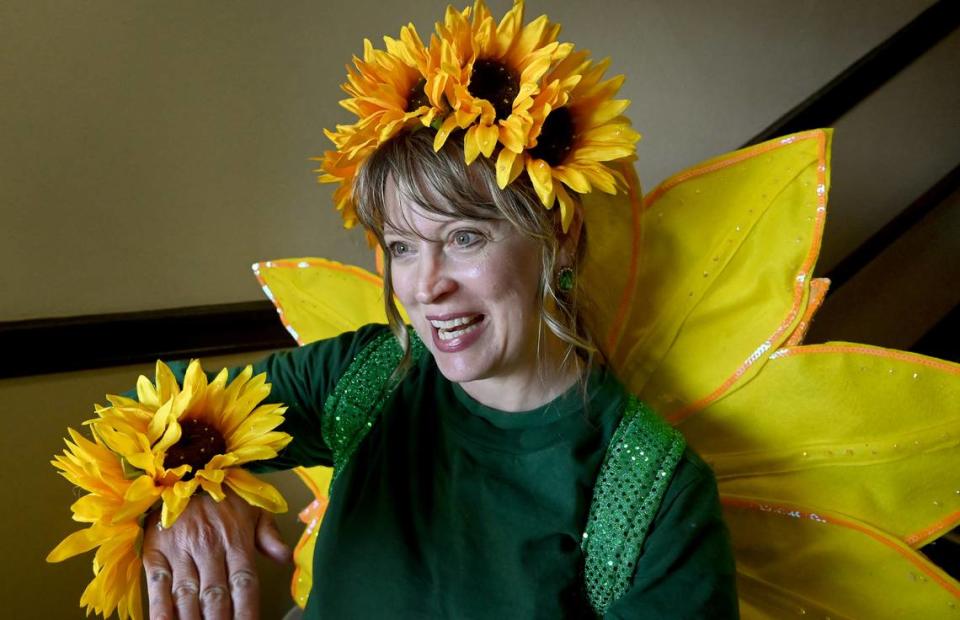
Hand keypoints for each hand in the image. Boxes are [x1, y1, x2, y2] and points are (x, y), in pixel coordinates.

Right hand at [141, 490, 291, 619]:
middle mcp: (209, 548)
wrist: (183, 468)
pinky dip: (161, 611)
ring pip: (188, 597)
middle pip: (216, 597)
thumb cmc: (222, 494)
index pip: (244, 584)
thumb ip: (269, 535)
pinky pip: (158, 587)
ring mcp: (181, 551)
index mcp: (236, 540)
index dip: (247, 611)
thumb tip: (285, 559)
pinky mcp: (155, 553)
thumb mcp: (253, 508)